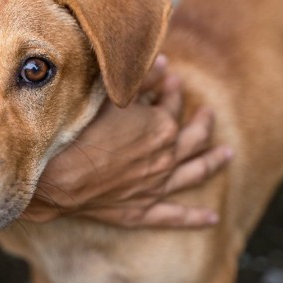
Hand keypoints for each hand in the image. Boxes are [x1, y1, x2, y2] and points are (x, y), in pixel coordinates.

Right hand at [23, 55, 231, 226]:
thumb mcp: (107, 94)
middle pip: (192, 138)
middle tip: (207, 113)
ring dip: (213, 162)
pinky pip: (175, 215)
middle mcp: (165, 157)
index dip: (170, 90)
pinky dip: (195, 217)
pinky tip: (212, 219)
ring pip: (194, 173)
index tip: (168, 80)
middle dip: (202, 122)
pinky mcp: (141, 211)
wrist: (55, 177)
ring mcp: (156, 186)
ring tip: (227, 155)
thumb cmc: (77, 131)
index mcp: (159, 127)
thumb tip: (163, 63)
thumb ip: (139, 79)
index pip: (171, 104)